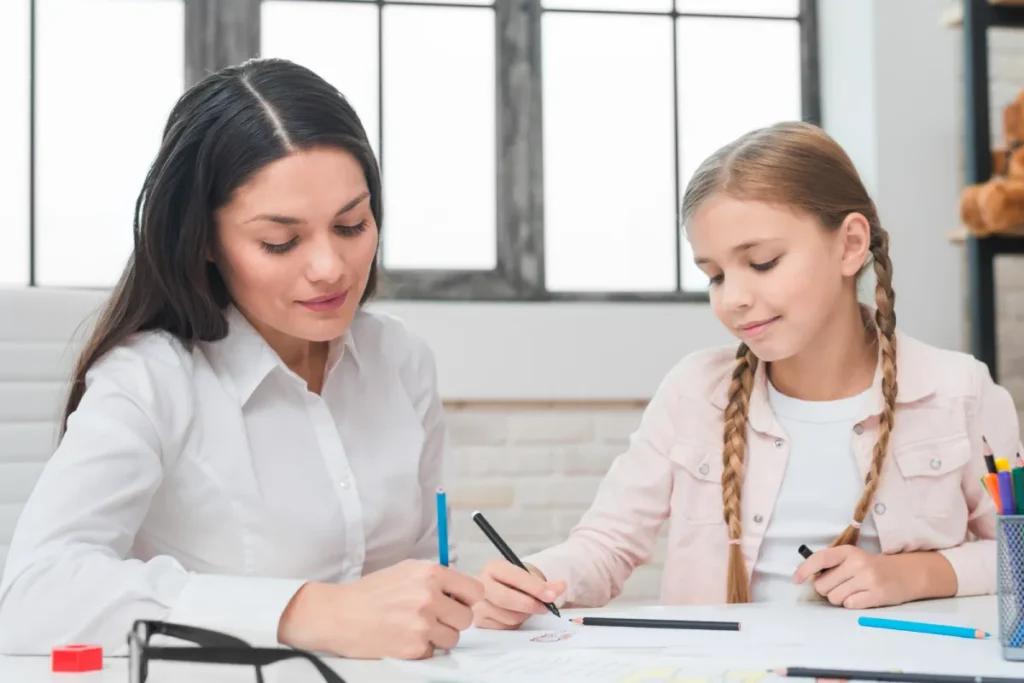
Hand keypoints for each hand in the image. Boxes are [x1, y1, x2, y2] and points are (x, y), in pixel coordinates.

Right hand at [278, 559, 483, 659]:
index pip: (475, 590)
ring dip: (440, 636)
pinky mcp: (414, 648)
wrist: (339, 614)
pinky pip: (434, 652)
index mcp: (430, 574)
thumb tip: (459, 589)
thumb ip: (435, 577)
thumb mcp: (406, 570)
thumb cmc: (370, 592)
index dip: (468, 598)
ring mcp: (422, 624)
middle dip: (453, 619)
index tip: (460, 602)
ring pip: (453, 638)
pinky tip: (405, 637)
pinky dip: (423, 648)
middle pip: (466, 617)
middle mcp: (429, 597)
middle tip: (435, 617)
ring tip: (417, 627)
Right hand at [472, 559, 566, 629]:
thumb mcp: (532, 579)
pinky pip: (504, 628)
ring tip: (527, 609)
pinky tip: (516, 616)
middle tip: (545, 608)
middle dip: (529, 605)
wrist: (504, 591)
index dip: (534, 587)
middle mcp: (481, 584)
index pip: (513, 576)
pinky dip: (516, 624)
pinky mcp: (479, 621)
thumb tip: (561, 586)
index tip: (551, 596)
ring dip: (524, 616)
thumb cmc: (518, 583)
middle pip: (505, 598)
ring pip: (507, 616)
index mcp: (494, 567)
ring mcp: (478, 603)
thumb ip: (547, 584)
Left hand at [792, 546, 954, 608]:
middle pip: (823, 586)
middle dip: (827, 589)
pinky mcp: (876, 595)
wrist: (905, 574)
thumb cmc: (871, 567)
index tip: (795, 580)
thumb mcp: (852, 558)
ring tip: (854, 591)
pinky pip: (849, 605)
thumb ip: (832, 565)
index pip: (820, 559)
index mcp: (847, 551)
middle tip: (841, 586)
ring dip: (840, 598)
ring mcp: (868, 579)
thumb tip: (807, 578)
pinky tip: (862, 597)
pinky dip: (852, 604)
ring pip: (834, 598)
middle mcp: (857, 563)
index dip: (804, 570)